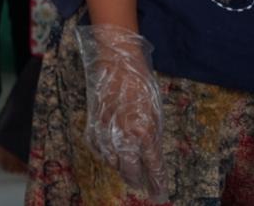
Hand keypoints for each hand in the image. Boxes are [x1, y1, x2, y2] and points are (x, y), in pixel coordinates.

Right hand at [75, 24, 167, 200]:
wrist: (117, 62)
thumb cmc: (141, 83)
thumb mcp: (155, 112)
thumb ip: (152, 136)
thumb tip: (151, 155)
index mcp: (144, 132)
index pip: (152, 166)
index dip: (157, 181)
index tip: (160, 191)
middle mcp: (124, 135)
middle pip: (130, 169)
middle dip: (137, 180)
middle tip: (143, 187)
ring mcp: (106, 129)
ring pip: (112, 160)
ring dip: (121, 168)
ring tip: (128, 173)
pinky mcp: (93, 122)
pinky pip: (97, 147)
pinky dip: (104, 154)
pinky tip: (110, 156)